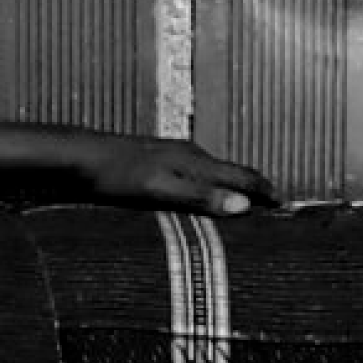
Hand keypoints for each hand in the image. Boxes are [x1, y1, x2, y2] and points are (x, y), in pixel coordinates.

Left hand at [74, 133, 270, 215]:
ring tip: (244, 206)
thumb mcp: (160, 190)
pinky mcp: (156, 162)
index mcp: (195, 161)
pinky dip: (209, 188)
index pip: (243, 176)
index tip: (285, 208)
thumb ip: (200, 197)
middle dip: (255, 190)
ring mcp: (172, 156)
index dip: (266, 193)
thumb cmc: (116, 175)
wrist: (78, 157)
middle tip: (272, 207)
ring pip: (214, 173)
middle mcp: (189, 154)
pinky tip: (199, 198)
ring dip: (232, 189)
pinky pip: (194, 175)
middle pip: (232, 172)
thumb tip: (244, 206)